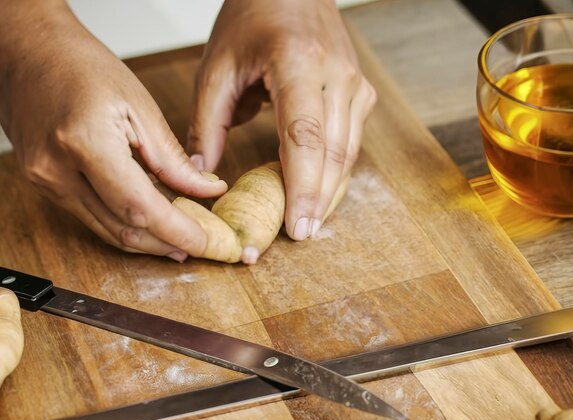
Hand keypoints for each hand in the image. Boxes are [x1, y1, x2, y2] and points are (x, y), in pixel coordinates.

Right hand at [0, 1, 226, 259]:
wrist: (26, 51)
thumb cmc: (81, 66)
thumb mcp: (139, 106)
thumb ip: (173, 159)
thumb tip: (209, 190)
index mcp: (84, 141)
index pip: (139, 207)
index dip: (176, 231)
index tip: (204, 241)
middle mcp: (57, 169)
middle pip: (123, 229)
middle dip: (165, 244)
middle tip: (197, 245)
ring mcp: (46, 181)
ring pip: (107, 232)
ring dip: (147, 241)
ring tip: (179, 239)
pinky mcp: (46, 186)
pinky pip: (93, 219)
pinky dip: (126, 224)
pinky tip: (151, 221)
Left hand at [187, 0, 376, 239]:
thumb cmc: (253, 18)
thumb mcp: (217, 66)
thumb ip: (208, 122)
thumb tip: (203, 175)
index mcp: (297, 63)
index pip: (305, 137)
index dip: (302, 188)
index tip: (296, 226)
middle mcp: (336, 75)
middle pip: (333, 153)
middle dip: (318, 201)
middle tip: (301, 236)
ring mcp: (354, 85)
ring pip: (348, 154)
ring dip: (330, 193)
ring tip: (310, 224)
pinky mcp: (360, 94)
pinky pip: (351, 144)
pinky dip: (336, 174)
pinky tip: (321, 197)